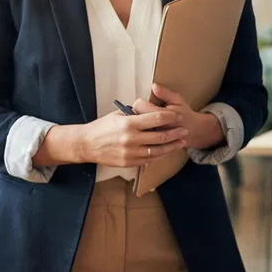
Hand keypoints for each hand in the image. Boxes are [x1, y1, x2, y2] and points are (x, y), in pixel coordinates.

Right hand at [44, 108, 186, 167]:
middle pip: (160, 136)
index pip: (156, 119)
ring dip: (172, 146)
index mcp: (129, 123)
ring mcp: (130, 152)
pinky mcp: (129, 162)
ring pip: (157, 150)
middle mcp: (131, 139)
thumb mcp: (118, 115)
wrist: (87, 145)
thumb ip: (135, 114)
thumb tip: (151, 110)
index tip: (177, 116)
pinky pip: (149, 159)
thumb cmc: (102, 127)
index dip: (170, 117)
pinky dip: (160, 155)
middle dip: (175, 133)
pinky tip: (167, 150)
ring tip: (181, 142)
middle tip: (185, 130)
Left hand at [142, 83, 224, 151]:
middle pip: (136, 118)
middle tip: (145, 113)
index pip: (140, 106)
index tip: (145, 103)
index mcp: (161, 115)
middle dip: (139, 114)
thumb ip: (165, 94)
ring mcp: (153, 140)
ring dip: (139, 124)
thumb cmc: (184, 114)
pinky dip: (142, 134)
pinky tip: (148, 131)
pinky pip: (141, 138)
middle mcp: (155, 128)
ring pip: (137, 129)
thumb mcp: (178, 100)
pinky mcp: (152, 146)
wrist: (192, 133)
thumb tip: (154, 86)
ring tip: (147, 122)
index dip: (141, 103)